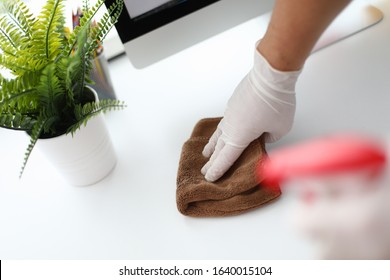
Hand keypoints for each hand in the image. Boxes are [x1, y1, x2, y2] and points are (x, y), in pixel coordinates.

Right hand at [201, 47, 300, 181]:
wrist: (270, 76)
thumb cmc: (277, 103)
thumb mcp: (280, 128)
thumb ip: (270, 137)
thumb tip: (263, 134)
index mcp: (240, 137)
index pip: (226, 158)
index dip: (217, 170)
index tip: (209, 178)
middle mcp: (230, 127)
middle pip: (218, 148)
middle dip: (211, 161)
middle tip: (204, 171)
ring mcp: (229, 114)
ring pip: (218, 134)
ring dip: (211, 146)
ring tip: (205, 153)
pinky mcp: (232, 103)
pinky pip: (223, 122)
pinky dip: (220, 131)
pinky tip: (222, 131)